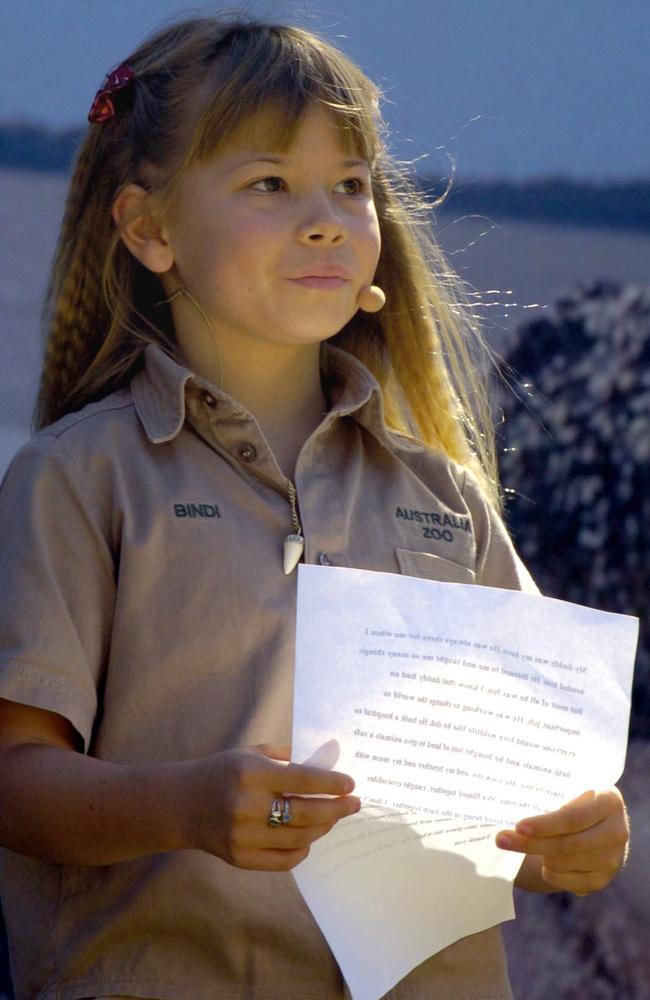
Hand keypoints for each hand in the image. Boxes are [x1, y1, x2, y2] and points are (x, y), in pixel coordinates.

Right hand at [182, 743, 359, 871]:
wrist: (181, 804)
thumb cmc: (222, 772)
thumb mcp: (251, 754)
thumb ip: (287, 758)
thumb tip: (327, 764)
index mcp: (251, 774)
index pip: (303, 780)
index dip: (332, 784)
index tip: (351, 785)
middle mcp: (247, 806)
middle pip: (306, 813)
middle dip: (337, 809)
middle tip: (354, 804)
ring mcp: (243, 836)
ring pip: (299, 837)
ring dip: (323, 827)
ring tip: (333, 818)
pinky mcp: (240, 858)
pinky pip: (284, 860)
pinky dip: (303, 849)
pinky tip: (310, 837)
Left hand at [496, 788, 628, 894]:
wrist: (594, 824)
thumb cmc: (572, 802)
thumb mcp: (569, 792)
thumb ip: (550, 798)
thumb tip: (508, 810)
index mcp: (608, 800)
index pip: (572, 818)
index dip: (544, 825)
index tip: (518, 826)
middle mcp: (617, 830)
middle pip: (566, 844)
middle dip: (529, 844)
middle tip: (501, 840)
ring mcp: (613, 858)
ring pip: (562, 863)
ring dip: (542, 857)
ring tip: (537, 845)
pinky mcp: (603, 879)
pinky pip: (567, 881)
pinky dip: (551, 873)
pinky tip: (547, 864)